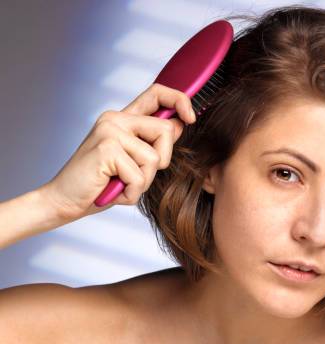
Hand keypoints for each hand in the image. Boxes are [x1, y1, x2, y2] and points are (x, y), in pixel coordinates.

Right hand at [39, 83, 196, 222]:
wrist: (64, 200)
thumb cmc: (101, 183)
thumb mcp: (133, 160)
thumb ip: (153, 142)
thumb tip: (181, 123)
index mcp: (122, 118)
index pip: (157, 93)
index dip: (180, 100)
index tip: (190, 118)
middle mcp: (115, 119)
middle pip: (166, 131)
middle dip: (162, 160)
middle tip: (137, 175)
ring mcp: (109, 132)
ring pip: (155, 158)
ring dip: (143, 182)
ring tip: (121, 183)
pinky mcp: (106, 149)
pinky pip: (139, 176)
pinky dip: (132, 192)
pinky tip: (113, 191)